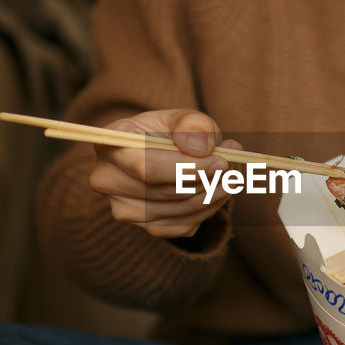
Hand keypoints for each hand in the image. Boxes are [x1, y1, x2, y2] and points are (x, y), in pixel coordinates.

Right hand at [87, 108, 241, 238]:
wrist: (157, 154)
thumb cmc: (167, 132)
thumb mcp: (179, 117)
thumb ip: (192, 124)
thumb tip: (202, 147)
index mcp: (110, 145)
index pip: (146, 167)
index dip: (187, 168)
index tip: (222, 161)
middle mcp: (109, 181)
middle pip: (167, 192)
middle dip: (209, 180)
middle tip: (235, 167)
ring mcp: (125, 209)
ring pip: (180, 211)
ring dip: (214, 195)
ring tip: (232, 175)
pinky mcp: (146, 227)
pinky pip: (184, 225)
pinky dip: (208, 209)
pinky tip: (217, 191)